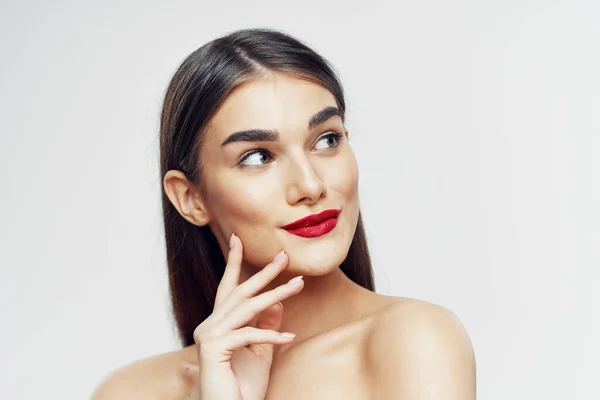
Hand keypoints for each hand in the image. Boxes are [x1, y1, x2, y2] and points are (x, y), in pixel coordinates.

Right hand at [193, 233, 304, 399]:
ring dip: (276, 296)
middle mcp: (209, 326)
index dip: (233, 263)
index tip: (238, 239)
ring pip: (247, 309)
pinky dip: (270, 335)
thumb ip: (266, 326)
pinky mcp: (213, 349)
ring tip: (298, 285)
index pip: (228, 289)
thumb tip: (277, 302)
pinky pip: (248, 335)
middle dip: (263, 273)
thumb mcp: (261, 352)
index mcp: (218, 324)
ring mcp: (209, 336)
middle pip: (240, 292)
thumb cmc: (242, 388)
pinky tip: (289, 336)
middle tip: (284, 256)